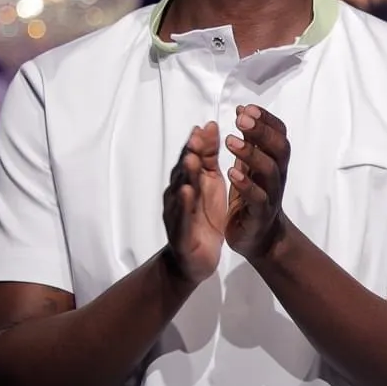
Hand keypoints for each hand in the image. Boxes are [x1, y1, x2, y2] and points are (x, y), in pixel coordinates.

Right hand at [163, 122, 227, 282]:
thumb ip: (208, 158)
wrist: (195, 259)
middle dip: (190, 154)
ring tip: (192, 160)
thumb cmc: (203, 218)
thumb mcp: (209, 184)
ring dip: (185, 175)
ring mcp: (177, 214)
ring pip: (180, 192)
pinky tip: (187, 193)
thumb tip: (208, 126)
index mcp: (189, 183)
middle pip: (183, 172)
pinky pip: (181, 217)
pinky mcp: (180, 234)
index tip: (207, 126)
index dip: (199, 143)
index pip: (192, 159)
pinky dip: (183, 205)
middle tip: (198, 137)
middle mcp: (179, 195)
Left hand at [224, 105, 291, 258]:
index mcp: (275, 162)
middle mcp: (277, 176)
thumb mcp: (250, 167)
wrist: (260, 239)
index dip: (267, 120)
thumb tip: (244, 112)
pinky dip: (247, 185)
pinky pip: (259, 198)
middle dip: (262, 131)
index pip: (280, 135)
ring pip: (270, 171)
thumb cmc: (252, 198)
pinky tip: (232, 173)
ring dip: (252, 154)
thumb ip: (249, 143)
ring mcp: (271, 195)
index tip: (246, 108)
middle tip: (242, 119)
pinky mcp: (261, 214)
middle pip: (280, 149)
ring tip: (231, 141)